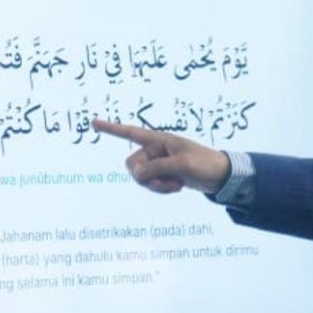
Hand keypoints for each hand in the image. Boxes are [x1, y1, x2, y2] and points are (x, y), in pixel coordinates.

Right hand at [92, 120, 231, 194]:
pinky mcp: (162, 175)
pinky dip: (161, 189)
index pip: (130, 133)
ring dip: (156, 185)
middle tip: (166, 180)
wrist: (219, 176)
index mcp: (158, 140)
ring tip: (175, 184)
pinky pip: (150, 184)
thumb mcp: (182, 165)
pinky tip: (177, 187)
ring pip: (140, 178)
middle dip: (146, 177)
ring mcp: (158, 163)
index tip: (93, 123)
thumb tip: (136, 175)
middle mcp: (154, 150)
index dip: (111, 129)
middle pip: (132, 165)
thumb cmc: (204, 164)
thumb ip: (157, 168)